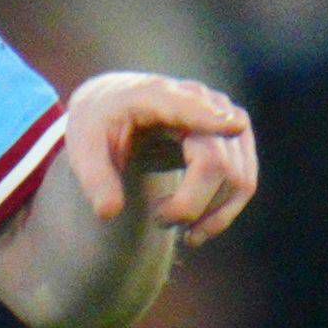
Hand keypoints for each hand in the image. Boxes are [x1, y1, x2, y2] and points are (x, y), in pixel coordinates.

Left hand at [62, 72, 255, 247]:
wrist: (117, 105)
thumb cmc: (100, 124)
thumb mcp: (83, 146)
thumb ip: (94, 178)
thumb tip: (109, 213)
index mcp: (154, 94)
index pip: (188, 106)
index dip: (212, 117)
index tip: (235, 124)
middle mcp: (199, 99)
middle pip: (215, 161)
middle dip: (191, 204)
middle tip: (159, 220)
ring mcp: (224, 115)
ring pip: (237, 176)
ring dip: (213, 214)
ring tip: (183, 232)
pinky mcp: (235, 136)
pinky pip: (244, 180)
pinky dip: (226, 210)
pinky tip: (200, 226)